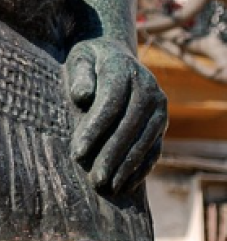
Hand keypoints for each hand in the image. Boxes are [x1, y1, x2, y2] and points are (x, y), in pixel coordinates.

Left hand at [66, 38, 166, 196]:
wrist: (115, 54)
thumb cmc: (90, 61)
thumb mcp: (79, 59)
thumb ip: (80, 76)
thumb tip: (83, 96)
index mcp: (123, 69)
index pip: (109, 104)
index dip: (94, 130)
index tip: (77, 153)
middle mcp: (147, 87)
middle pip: (128, 126)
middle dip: (110, 155)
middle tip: (94, 179)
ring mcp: (158, 106)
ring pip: (144, 141)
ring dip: (126, 166)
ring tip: (108, 186)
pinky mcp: (163, 121)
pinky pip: (154, 147)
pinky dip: (141, 167)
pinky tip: (126, 184)